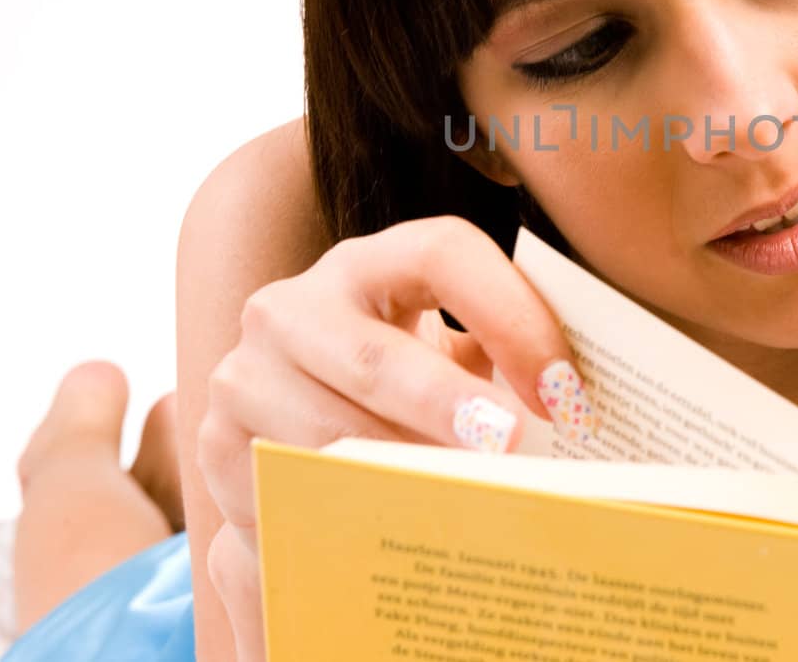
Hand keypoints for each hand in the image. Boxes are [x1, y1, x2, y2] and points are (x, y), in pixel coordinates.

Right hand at [195, 215, 590, 661]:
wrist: (299, 418)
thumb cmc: (406, 381)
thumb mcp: (453, 352)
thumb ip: (502, 358)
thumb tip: (578, 405)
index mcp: (368, 264)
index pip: (442, 255)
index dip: (509, 314)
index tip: (562, 387)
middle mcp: (292, 308)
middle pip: (374, 356)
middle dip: (446, 406)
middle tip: (511, 448)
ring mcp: (245, 378)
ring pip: (328, 437)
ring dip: (401, 478)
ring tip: (468, 507)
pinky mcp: (219, 449)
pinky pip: (289, 493)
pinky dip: (349, 519)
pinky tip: (402, 541)